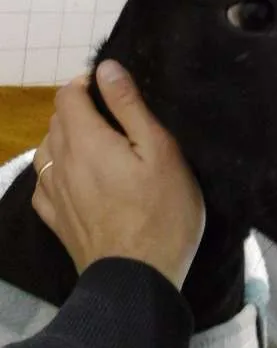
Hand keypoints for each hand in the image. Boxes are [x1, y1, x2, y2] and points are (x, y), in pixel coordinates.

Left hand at [32, 61, 204, 290]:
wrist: (137, 280)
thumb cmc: (161, 211)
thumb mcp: (159, 150)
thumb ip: (129, 106)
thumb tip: (105, 68)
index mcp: (85, 140)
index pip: (67, 95)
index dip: (85, 84)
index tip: (109, 91)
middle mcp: (60, 162)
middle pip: (56, 121)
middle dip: (78, 110)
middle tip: (113, 119)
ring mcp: (54, 194)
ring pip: (47, 151)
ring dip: (65, 139)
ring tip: (96, 147)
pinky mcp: (56, 220)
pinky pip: (44, 183)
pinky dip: (56, 171)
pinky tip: (75, 179)